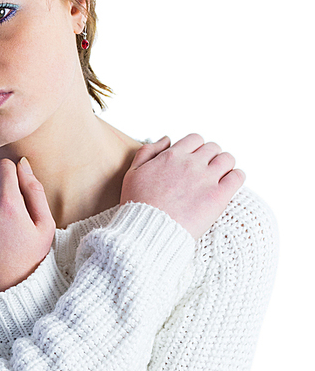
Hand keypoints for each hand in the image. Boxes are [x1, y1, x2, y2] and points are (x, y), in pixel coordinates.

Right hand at [120, 134, 245, 239]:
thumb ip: (148, 151)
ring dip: (225, 165)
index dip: (196, 149)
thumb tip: (167, 139)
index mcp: (172, 156)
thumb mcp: (133, 173)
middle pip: (213, 148)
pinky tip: (230, 185)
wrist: (149, 231)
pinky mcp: (218, 196)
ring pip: (227, 159)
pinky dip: (236, 177)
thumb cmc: (138, 205)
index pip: (195, 139)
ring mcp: (206, 179)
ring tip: (220, 177)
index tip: (194, 160)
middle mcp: (191, 163)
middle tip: (206, 171)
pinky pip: (237, 177)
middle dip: (211, 157)